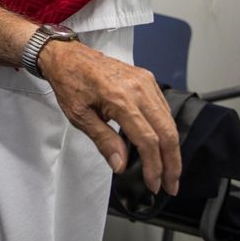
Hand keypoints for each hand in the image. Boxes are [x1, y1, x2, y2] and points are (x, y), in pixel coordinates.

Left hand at [38, 42, 180, 196]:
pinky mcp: (147, 79)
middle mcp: (138, 88)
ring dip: (172, 148)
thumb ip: (104, 141)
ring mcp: (145, 81)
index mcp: (120, 99)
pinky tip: (162, 144)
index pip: (147, 140)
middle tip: (171, 185)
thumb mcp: (80, 116)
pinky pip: (163, 108)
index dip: (154, 166)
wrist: (67, 56)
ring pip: (169, 120)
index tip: (153, 184)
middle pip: (167, 132)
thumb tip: (121, 164)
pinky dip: (166, 129)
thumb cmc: (70, 81)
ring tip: (169, 169)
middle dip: (172, 162)